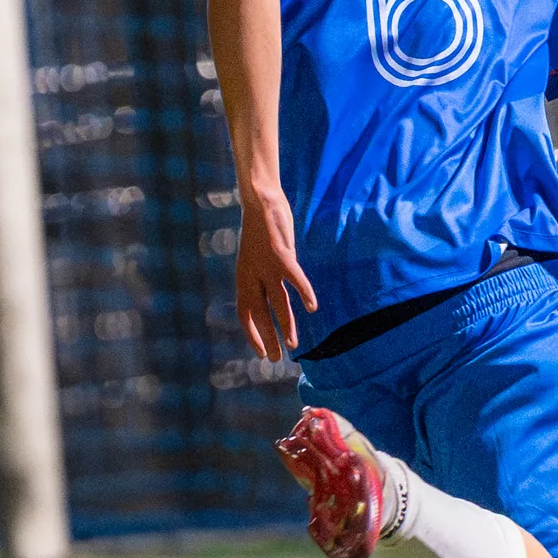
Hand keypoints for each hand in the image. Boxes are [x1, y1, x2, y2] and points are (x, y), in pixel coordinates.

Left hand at [234, 187, 315, 359]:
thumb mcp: (257, 255)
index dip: (252, 333)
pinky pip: (294, 278)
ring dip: (286, 324)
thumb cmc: (261, 228)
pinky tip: (313, 306)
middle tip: (275, 359)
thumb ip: (264, 275)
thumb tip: (275, 293)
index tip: (259, 352)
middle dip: (267, 338)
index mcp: (244, 276)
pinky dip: (304, 292)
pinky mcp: (280, 254)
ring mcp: (266, 265)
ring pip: (277, 302)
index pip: (244, 312)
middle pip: (259, 313)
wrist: (259, 199)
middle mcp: (252, 274)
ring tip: (293, 344)